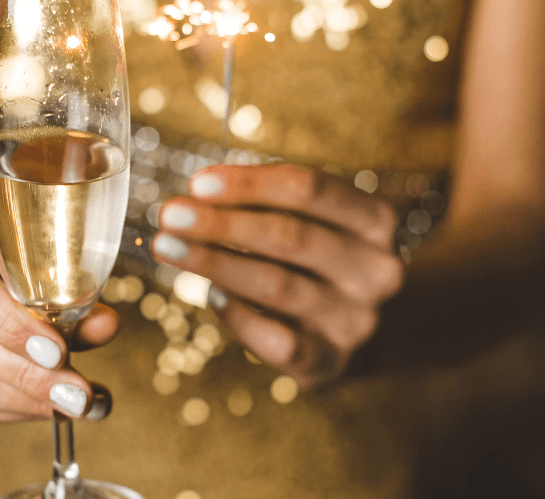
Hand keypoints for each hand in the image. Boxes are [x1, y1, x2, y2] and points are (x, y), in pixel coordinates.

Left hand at [152, 164, 403, 387]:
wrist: (351, 326)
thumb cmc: (315, 257)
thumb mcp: (308, 219)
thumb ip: (264, 203)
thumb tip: (197, 196)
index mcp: (374, 219)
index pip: (309, 189)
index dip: (249, 184)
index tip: (197, 184)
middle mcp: (375, 270)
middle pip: (290, 236)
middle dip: (221, 224)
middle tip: (170, 216)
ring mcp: (356, 320)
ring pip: (277, 285)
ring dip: (215, 263)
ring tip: (169, 248)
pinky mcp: (330, 361)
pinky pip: (276, 340)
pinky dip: (238, 316)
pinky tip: (212, 296)